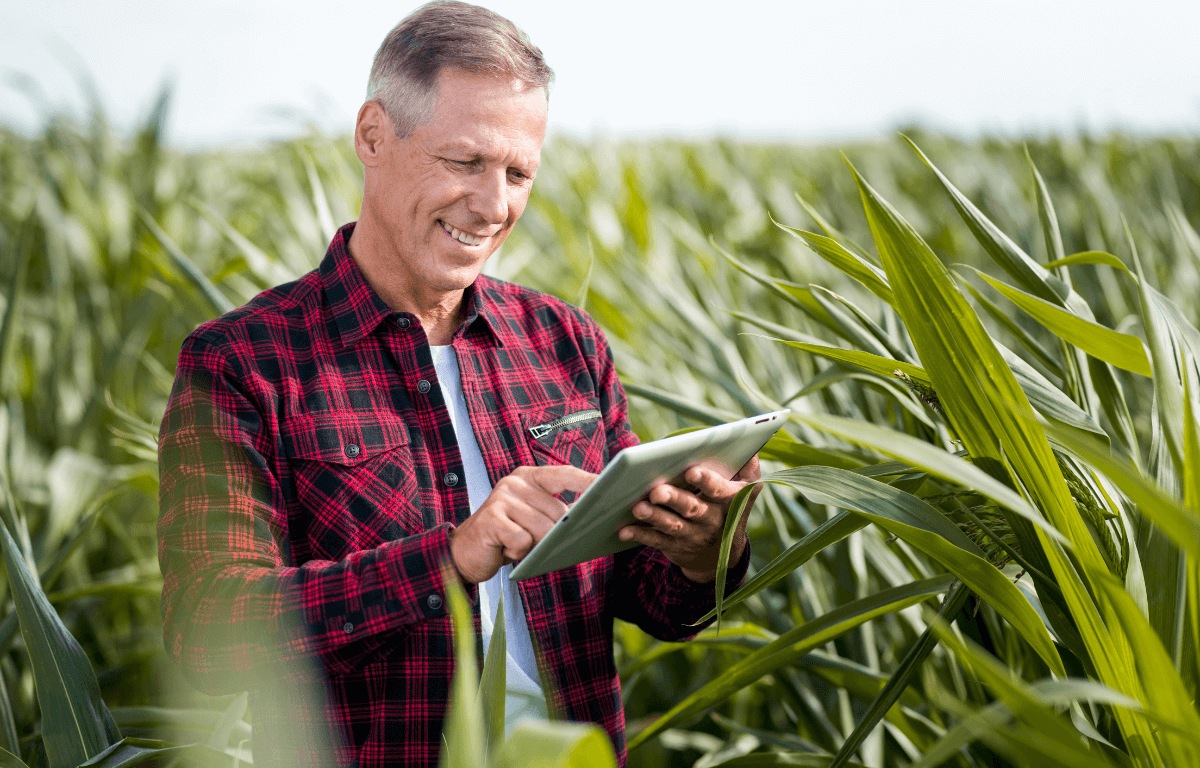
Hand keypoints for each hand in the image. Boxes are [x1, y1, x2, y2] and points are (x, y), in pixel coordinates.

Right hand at [449, 465, 595, 583]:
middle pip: (557, 512)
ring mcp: (501, 498)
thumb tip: (598, 513)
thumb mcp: (536, 519)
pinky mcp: (490, 519)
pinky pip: (522, 541)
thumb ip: (561, 512)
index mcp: (529, 477)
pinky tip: (505, 549)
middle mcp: (515, 482)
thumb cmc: (508, 535)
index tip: (611, 485)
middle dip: (555, 534)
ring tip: (518, 544)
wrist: (466, 552)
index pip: (564, 474)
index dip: (588, 480)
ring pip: (542, 529)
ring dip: (534, 545)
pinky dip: (518, 552)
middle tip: (538, 542)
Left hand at [618, 456, 761, 582]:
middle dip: (675, 499)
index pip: (720, 490)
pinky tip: (624, 529)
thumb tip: (747, 439)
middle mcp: (713, 520)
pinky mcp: (675, 546)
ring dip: (654, 516)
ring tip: (638, 507)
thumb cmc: (729, 503)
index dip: (707, 481)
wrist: (723, 552)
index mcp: (731, 500)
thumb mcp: (746, 486)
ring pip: (673, 525)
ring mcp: (694, 535)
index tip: (692, 471)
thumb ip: (747, 464)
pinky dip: (640, 534)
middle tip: (657, 490)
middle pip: (693, 508)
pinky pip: (656, 541)